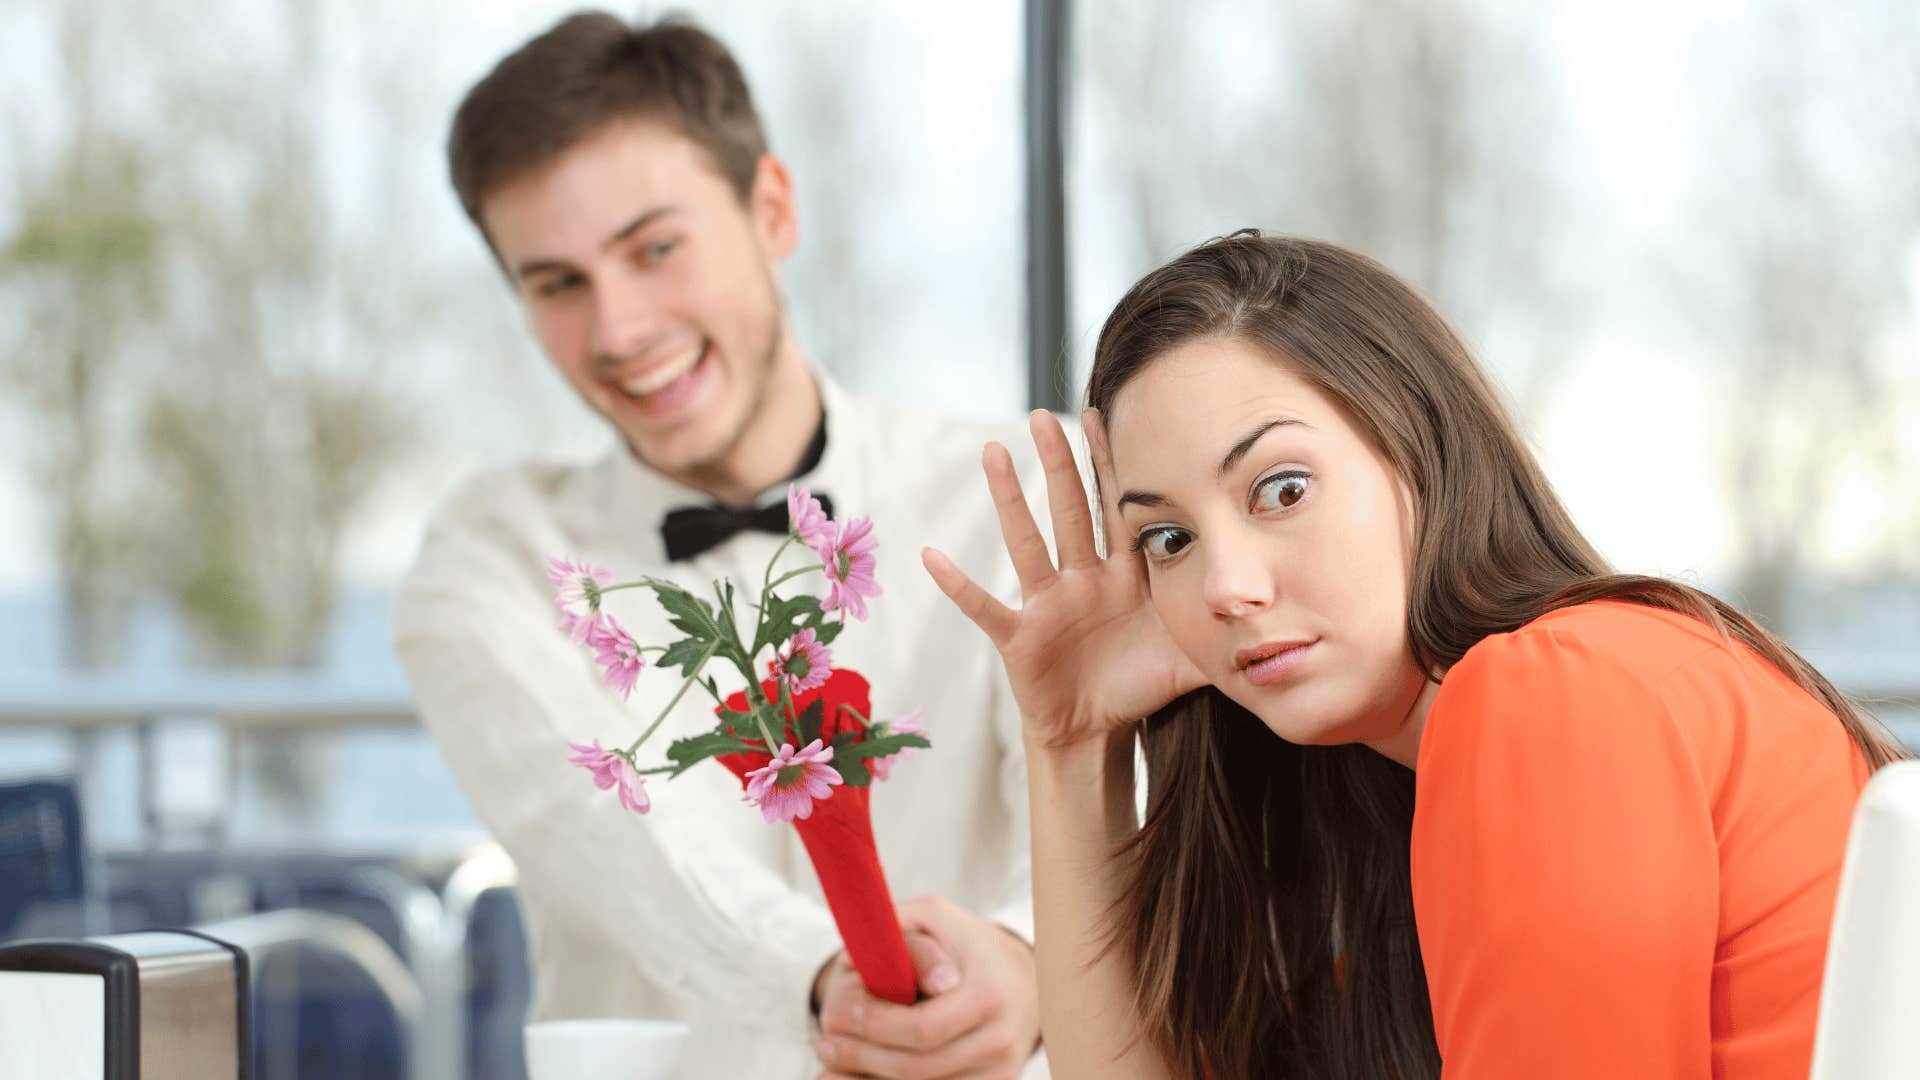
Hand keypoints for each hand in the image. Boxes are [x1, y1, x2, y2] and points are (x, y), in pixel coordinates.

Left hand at [814, 896, 1039, 1078]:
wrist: (1027, 977)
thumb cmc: (967, 944)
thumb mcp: (935, 919)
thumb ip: (898, 927)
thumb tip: (867, 953)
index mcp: (987, 994)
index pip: (923, 1029)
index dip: (877, 1027)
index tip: (841, 1015)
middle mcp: (999, 1039)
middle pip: (918, 1067)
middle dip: (863, 1058)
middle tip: (824, 1045)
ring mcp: (998, 1071)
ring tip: (828, 1070)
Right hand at [923, 409, 1205, 751]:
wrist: (1098, 731)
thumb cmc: (1141, 686)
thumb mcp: (1190, 655)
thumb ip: (1228, 630)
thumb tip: (1286, 616)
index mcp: (1123, 576)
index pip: (1119, 510)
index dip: (1113, 465)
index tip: (1106, 412)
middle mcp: (1083, 580)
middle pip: (1069, 511)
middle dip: (1059, 464)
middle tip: (1044, 415)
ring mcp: (1048, 605)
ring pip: (1028, 542)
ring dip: (1009, 499)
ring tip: (992, 453)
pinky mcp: (1020, 637)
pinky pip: (985, 607)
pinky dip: (958, 585)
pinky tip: (931, 556)